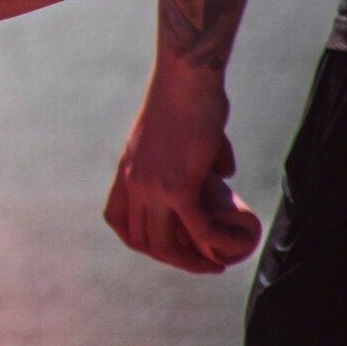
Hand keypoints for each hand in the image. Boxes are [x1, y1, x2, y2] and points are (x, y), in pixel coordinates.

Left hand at [104, 64, 261, 273]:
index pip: (118, 221)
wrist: (186, 82)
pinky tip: (228, 245)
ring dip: (191, 262)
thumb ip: (198, 156)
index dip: (141, 242)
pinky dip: (213, 243)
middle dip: (174, 259)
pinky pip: (196, 230)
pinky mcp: (179, 186)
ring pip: (164, 244)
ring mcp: (153, 186)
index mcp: (127, 170)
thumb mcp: (179, 137)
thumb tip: (223, 173)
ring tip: (215, 263)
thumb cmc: (188, 100)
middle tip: (203, 261)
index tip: (170, 246)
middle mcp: (134, 182)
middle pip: (142, 240)